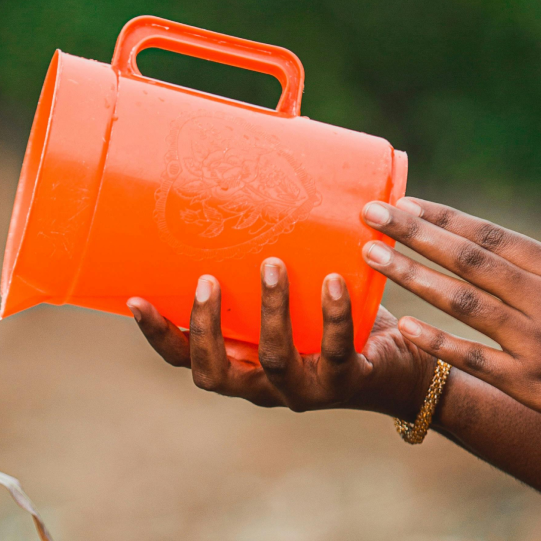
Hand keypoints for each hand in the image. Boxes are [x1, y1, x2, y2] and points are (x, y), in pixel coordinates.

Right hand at [128, 263, 438, 421]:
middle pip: (215, 372)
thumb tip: (263, 153)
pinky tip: (334, 282)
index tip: (135, 300)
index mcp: (240, 365)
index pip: (184, 359)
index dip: (158, 335)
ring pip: (274, 359)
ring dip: (271, 311)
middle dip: (206, 327)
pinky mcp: (347, 379)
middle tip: (207, 279)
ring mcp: (304, 388)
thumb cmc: (342, 316)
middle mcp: (263, 386)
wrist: (406, 365)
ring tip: (272, 264)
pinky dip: (334, 315)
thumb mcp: (298, 286)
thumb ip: (272, 248)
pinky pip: (336, 349)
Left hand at [362, 198, 540, 448]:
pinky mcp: (532, 382)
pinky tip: (406, 327)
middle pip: (469, 257)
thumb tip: (500, 255)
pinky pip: (475, 358)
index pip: (492, 235)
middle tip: (370, 213)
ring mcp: (537, 339)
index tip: (404, 201)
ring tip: (372, 256)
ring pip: (463, 300)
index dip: (443, 218)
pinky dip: (438, 341)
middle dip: (415, 232)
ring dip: (413, 275)